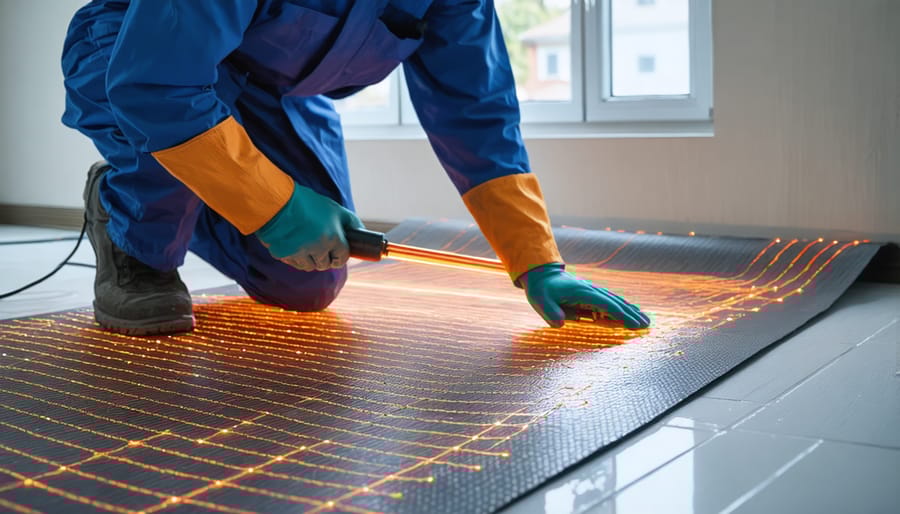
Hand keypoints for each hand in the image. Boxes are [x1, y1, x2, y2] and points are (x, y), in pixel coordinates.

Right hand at [256, 183, 362, 271]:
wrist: (276, 200)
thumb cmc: (308, 203)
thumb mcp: (334, 209)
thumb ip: (350, 222)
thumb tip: (363, 233)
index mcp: (332, 237)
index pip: (342, 258)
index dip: (341, 257)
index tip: (338, 255)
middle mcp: (317, 248)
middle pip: (325, 265)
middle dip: (324, 258)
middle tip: (320, 248)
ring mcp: (299, 253)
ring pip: (309, 267)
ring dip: (310, 259)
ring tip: (306, 244)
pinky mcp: (283, 255)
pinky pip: (294, 264)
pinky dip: (296, 257)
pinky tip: (294, 244)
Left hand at [520, 264, 650, 328]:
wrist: (541, 274)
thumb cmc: (541, 290)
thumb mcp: (540, 301)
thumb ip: (550, 313)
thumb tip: (560, 324)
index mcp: (582, 293)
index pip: (606, 305)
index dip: (620, 315)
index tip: (633, 325)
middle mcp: (591, 291)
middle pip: (616, 303)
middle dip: (632, 315)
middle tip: (647, 326)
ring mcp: (592, 292)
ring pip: (615, 302)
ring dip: (630, 311)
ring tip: (645, 320)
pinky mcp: (591, 295)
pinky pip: (610, 302)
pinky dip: (622, 307)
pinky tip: (631, 312)